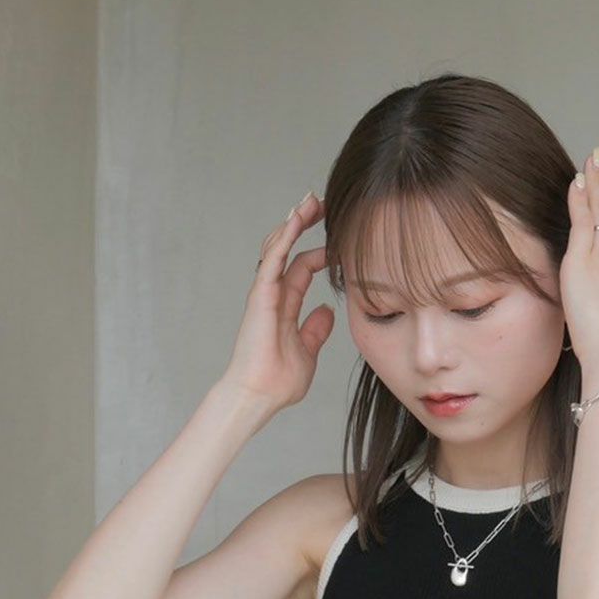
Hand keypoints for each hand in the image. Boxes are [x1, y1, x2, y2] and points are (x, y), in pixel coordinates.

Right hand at [222, 192, 336, 410]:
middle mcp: (273, 294)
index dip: (320, 250)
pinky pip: (273, 259)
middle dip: (303, 225)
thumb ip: (315, 330)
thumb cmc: (278, 382)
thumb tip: (326, 312)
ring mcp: (265, 293)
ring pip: (278, 247)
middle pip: (288, 248)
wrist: (259, 397)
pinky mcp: (261, 295)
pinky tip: (295, 220)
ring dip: (293, 223)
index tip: (339, 238)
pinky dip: (284, 238)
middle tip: (321, 204)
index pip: (303, 266)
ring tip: (309, 201)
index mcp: (285, 305)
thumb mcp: (307, 352)